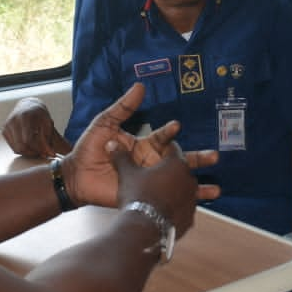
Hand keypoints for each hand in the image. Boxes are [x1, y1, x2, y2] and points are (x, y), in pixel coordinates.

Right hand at [1, 97, 70, 157]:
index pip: (28, 140)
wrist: (27, 106)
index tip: (44, 151)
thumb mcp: (48, 124)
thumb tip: (52, 154)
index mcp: (25, 116)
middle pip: (20, 146)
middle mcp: (13, 120)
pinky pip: (12, 147)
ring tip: (36, 149)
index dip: (37, 149)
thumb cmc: (40, 115)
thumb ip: (49, 138)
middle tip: (40, 152)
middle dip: (31, 153)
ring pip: (16, 148)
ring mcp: (7, 125)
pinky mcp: (4, 131)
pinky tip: (28, 145)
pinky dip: (21, 149)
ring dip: (27, 152)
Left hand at [63, 83, 218, 207]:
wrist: (76, 176)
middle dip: (197, 159)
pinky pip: (165, 199)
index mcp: (145, 145)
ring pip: (178, 183)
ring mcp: (149, 181)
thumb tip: (140, 86)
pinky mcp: (144, 196)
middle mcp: (151, 162)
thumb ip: (123, 107)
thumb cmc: (89, 148)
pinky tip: (195, 205)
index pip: (164, 138)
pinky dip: (181, 203)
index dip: (170, 132)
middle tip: (214, 157)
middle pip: (180, 161)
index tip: (177, 126)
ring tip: (214, 189)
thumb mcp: (105, 123)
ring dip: (197, 186)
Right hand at [108, 143, 200, 237]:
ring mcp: (192, 199)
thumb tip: (112, 145)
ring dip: (174, 190)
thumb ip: (122, 157)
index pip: (172, 148)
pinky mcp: (190, 217)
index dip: (162, 150)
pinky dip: (175, 208)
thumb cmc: (137, 196)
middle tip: (155, 176)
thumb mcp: (127, 174)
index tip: (155, 153)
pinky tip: (161, 212)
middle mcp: (189, 179)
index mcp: (176, 163)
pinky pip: (183, 208)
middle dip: (169, 171)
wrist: (144, 228)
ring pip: (184, 190)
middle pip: (180, 169)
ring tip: (157, 196)